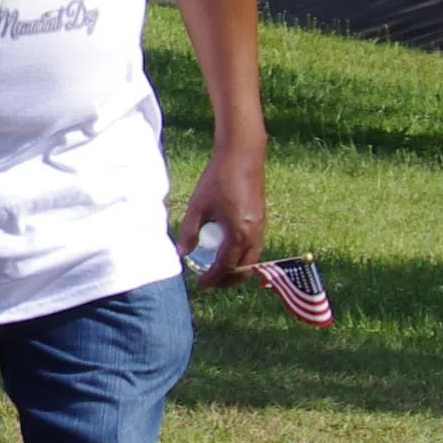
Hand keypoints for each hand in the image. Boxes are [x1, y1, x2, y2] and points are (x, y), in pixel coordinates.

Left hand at [179, 143, 268, 285]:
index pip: (225, 267)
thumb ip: (188, 232)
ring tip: (215, 268)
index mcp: (239, 234)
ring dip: (235, 268)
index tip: (200, 286)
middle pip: (243, 269)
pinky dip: (241, 255)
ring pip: (251, 259)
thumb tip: (181, 254)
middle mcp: (254, 235)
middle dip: (226, 279)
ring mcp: (261, 228)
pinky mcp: (261, 220)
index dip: (212, 279)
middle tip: (208, 281)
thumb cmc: (218, 179)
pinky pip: (254, 247)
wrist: (242, 156)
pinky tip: (225, 249)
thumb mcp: (198, 206)